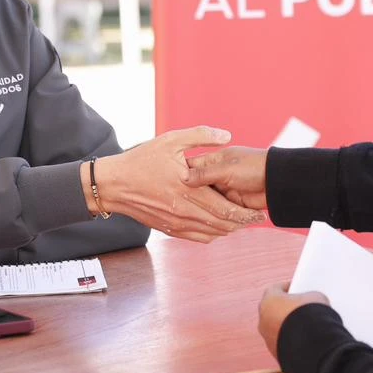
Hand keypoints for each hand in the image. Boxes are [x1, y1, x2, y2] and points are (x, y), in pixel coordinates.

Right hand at [90, 126, 264, 242]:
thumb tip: (227, 135)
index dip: (245, 214)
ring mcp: (176, 222)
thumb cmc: (141, 160)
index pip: (225, 208)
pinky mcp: (168, 229)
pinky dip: (212, 234)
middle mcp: (184, 210)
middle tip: (256, 220)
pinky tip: (219, 227)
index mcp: (188, 190)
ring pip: (211, 233)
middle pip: (222, 224)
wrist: (113, 185)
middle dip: (242, 224)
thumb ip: (200, 136)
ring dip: (229, 230)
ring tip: (242, 223)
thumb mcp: (171, 140)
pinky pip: (197, 237)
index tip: (260, 212)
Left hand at [258, 282, 328, 362]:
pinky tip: (306, 340)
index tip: (298, 289)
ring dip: (288, 327)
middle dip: (287, 309)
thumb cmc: (311, 316)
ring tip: (306, 326)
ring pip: (277, 329)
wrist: (313, 346)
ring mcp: (268, 339)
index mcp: (268, 300)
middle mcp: (263, 320)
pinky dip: (292, 341)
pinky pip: (283, 343)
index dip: (289, 288)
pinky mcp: (276, 354)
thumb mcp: (316, 298)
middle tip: (302, 307)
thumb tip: (311, 304)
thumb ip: (309, 298)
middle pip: (275, 310)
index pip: (276, 289)